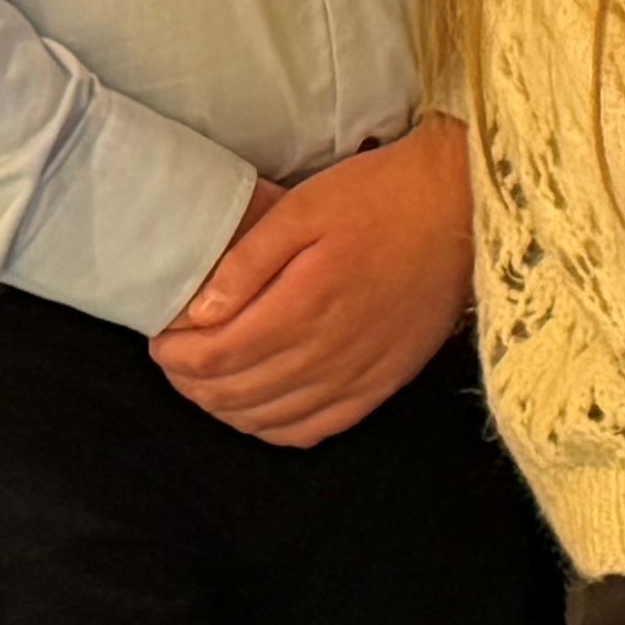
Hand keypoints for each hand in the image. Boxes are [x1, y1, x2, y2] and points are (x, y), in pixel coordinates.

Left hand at [149, 119, 471, 445]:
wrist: (463, 205)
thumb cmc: (381, 197)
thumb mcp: (302, 209)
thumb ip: (246, 263)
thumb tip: (198, 313)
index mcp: (305, 307)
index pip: (216, 358)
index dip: (176, 358)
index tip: (161, 341)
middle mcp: (331, 352)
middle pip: (237, 394)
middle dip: (193, 384)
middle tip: (177, 362)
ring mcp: (362, 373)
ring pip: (272, 419)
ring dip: (228, 409)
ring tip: (210, 382)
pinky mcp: (386, 380)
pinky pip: (319, 427)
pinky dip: (278, 427)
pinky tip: (263, 408)